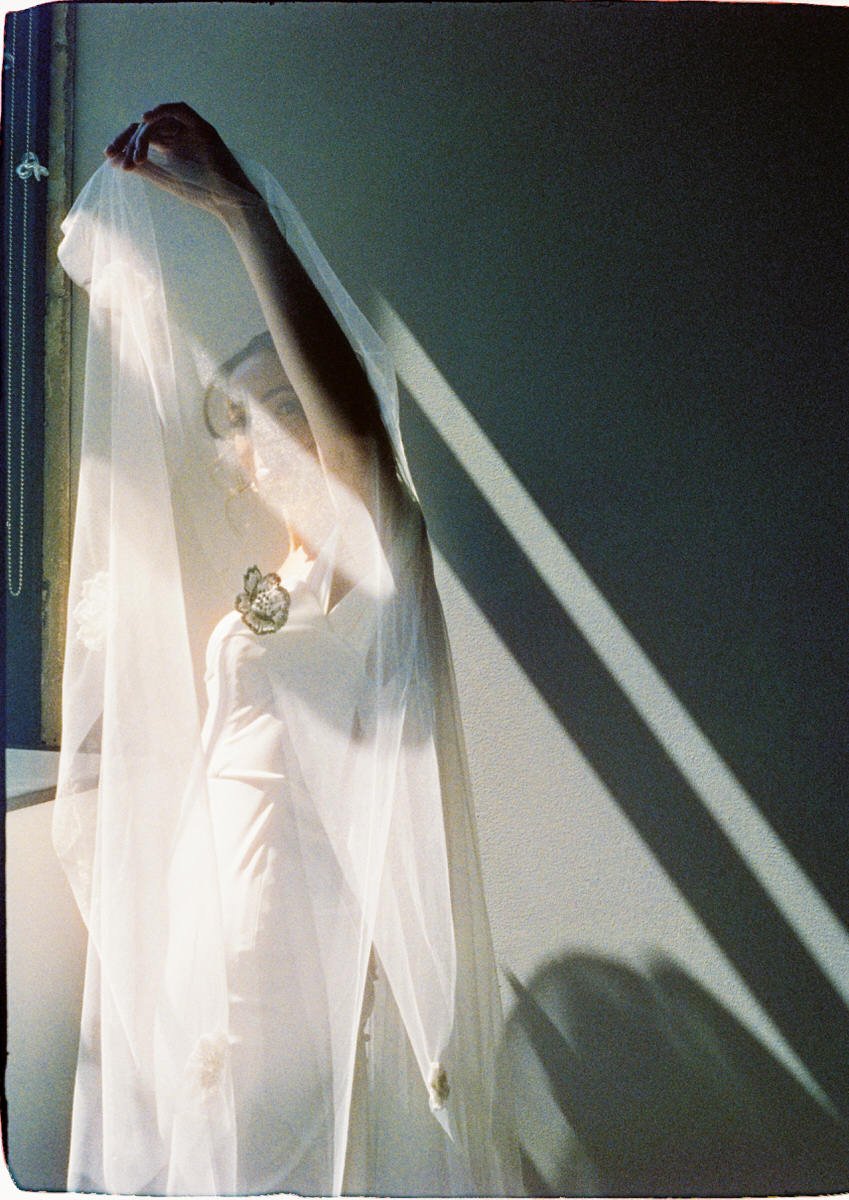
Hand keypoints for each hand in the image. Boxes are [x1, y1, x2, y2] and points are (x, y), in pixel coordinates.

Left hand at [105, 102, 261, 218]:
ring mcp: (191, 131)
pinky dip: (162, 111)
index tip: (109, 155)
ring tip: (137, 158)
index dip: (123, 143)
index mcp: (171, 146)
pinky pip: (180, 111)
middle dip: (127, 139)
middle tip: (115, 155)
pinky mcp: (203, 129)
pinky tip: (145, 120)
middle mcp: (179, 135)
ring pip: (159, 122)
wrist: (231, 204)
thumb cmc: (203, 195)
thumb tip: (113, 159)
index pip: (142, 136)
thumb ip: (143, 168)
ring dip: (143, 137)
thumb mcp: (166, 180)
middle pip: (146, 127)